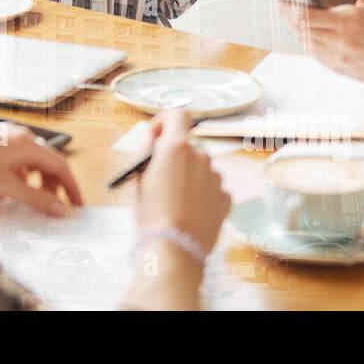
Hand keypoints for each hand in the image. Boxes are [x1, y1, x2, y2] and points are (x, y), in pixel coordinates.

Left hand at [0, 125, 83, 215]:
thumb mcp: (5, 187)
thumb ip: (36, 199)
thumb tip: (59, 208)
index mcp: (26, 142)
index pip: (60, 165)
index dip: (71, 187)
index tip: (77, 203)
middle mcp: (18, 137)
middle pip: (45, 165)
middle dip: (51, 188)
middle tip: (52, 208)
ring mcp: (4, 140)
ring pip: (28, 166)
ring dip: (31, 186)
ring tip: (24, 203)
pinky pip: (13, 165)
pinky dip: (15, 181)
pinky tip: (3, 194)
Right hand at [135, 109, 229, 254]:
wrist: (175, 249)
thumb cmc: (151, 214)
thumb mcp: (137, 179)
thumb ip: (147, 152)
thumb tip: (154, 139)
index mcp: (177, 147)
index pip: (178, 114)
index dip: (165, 121)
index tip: (156, 137)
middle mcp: (201, 157)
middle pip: (187, 146)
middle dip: (174, 157)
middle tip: (160, 179)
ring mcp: (216, 178)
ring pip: (200, 168)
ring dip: (189, 177)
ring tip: (174, 202)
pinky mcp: (226, 198)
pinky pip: (212, 188)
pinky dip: (202, 194)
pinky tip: (189, 211)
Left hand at [278, 0, 363, 86]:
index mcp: (346, 22)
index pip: (305, 16)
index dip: (287, 9)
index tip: (279, 2)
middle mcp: (340, 44)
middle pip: (302, 31)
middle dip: (290, 19)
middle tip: (284, 10)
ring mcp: (340, 60)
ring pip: (308, 45)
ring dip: (299, 32)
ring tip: (298, 21)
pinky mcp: (343, 71)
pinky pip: (318, 57)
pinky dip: (312, 45)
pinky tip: (314, 36)